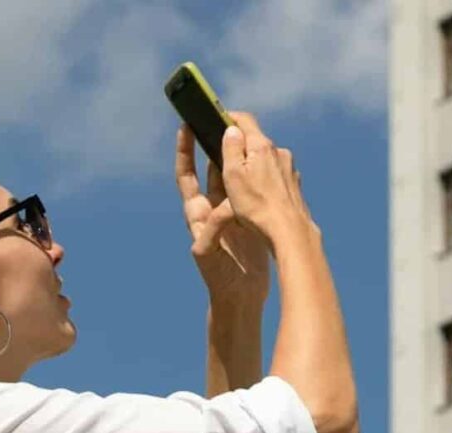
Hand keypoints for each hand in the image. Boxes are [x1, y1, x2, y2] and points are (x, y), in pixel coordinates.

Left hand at [176, 117, 270, 302]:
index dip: (185, 150)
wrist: (240, 296)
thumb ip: (213, 229)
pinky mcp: (250, 217)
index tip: (184, 125)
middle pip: (212, 167)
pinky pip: (252, 190)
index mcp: (196, 213)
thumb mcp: (208, 253)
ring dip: (238, 156)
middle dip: (214, 143)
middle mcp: (212, 207)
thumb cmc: (218, 277)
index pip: (186, 175)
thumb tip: (226, 208)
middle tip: (221, 117)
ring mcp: (232, 211)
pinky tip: (266, 161)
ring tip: (246, 133)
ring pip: (235, 175)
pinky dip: (257, 176)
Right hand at [211, 111, 312, 246]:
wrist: (289, 231)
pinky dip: (265, 178)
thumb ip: (231, 148)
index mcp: (261, 146)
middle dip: (240, 145)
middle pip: (256, 139)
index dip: (228, 117)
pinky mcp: (294, 183)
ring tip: (242, 184)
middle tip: (224, 158)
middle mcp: (278, 152)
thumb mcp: (234, 175)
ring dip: (254, 164)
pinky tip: (260, 195)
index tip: (216, 120)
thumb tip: (231, 129)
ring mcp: (289, 167)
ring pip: (266, 158)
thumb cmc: (257, 206)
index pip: (244, 120)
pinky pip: (276, 174)